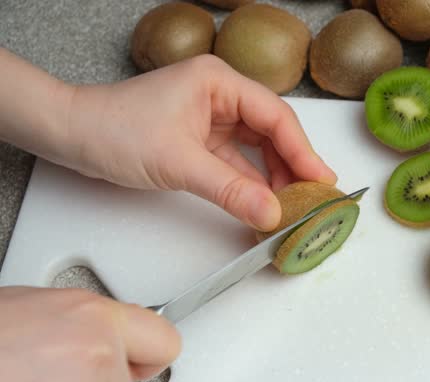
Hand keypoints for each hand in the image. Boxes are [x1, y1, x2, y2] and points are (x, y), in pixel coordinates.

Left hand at [46, 54, 331, 231]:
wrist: (70, 136)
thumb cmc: (113, 130)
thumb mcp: (179, 164)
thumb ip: (230, 190)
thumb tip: (271, 213)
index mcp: (219, 82)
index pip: (276, 116)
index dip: (303, 151)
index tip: (321, 181)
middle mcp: (219, 95)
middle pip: (272, 132)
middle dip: (292, 166)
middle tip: (312, 198)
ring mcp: (211, 117)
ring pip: (257, 149)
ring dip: (273, 178)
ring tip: (291, 206)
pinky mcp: (201, 139)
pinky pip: (237, 162)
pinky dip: (250, 183)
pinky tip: (263, 203)